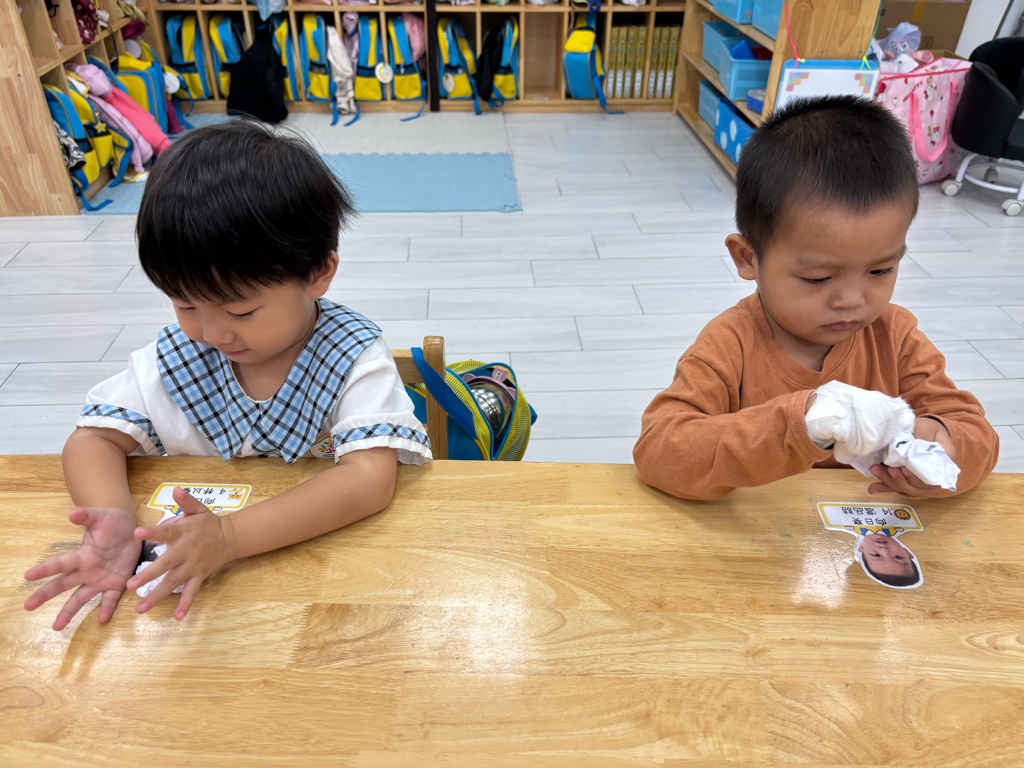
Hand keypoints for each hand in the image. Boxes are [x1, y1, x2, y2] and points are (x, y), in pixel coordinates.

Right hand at [24, 507, 139, 630]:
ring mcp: (100, 579)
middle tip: (27, 606)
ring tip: (56, 627)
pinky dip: (106, 609)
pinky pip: (110, 599)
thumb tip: (72, 513)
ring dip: (69, 612)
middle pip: (63, 584)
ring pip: (81, 598)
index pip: (61, 564)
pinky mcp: (116, 583)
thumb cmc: (112, 523)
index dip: (46, 569)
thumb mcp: (101, 517)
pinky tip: (102, 620)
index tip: (27, 576)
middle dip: (45, 595)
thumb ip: (87, 516)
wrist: (132, 530)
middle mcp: (87, 571)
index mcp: (82, 556)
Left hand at [126, 487, 233, 620]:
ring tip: (140, 608)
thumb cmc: (208, 523)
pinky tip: (178, 617)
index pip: (166, 532)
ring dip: (156, 596)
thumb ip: (185, 501)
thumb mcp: (198, 508)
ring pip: (173, 583)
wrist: (230, 537)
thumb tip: (175, 489)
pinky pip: (192, 592)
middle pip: (165, 565)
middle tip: (129, 586)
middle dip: (147, 575)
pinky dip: (186, 604)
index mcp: (183, 533)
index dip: (152, 533)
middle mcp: (186, 551)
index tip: (136, 533)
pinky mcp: (199, 576)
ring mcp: (193, 566)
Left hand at [867, 417, 953, 496]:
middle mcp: (937, 476)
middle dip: (898, 479)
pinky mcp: (913, 484)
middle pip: (918, 486)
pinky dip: (887, 488)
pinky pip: (900, 490)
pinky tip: (873, 488)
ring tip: (875, 470)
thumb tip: (907, 449)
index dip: (915, 475)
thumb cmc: (928, 429)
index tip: (901, 469)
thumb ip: (920, 437)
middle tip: (883, 468)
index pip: (932, 475)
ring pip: (908, 489)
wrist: (927, 432)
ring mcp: (925, 483)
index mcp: (945, 461)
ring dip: (890, 483)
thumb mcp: (926, 427)